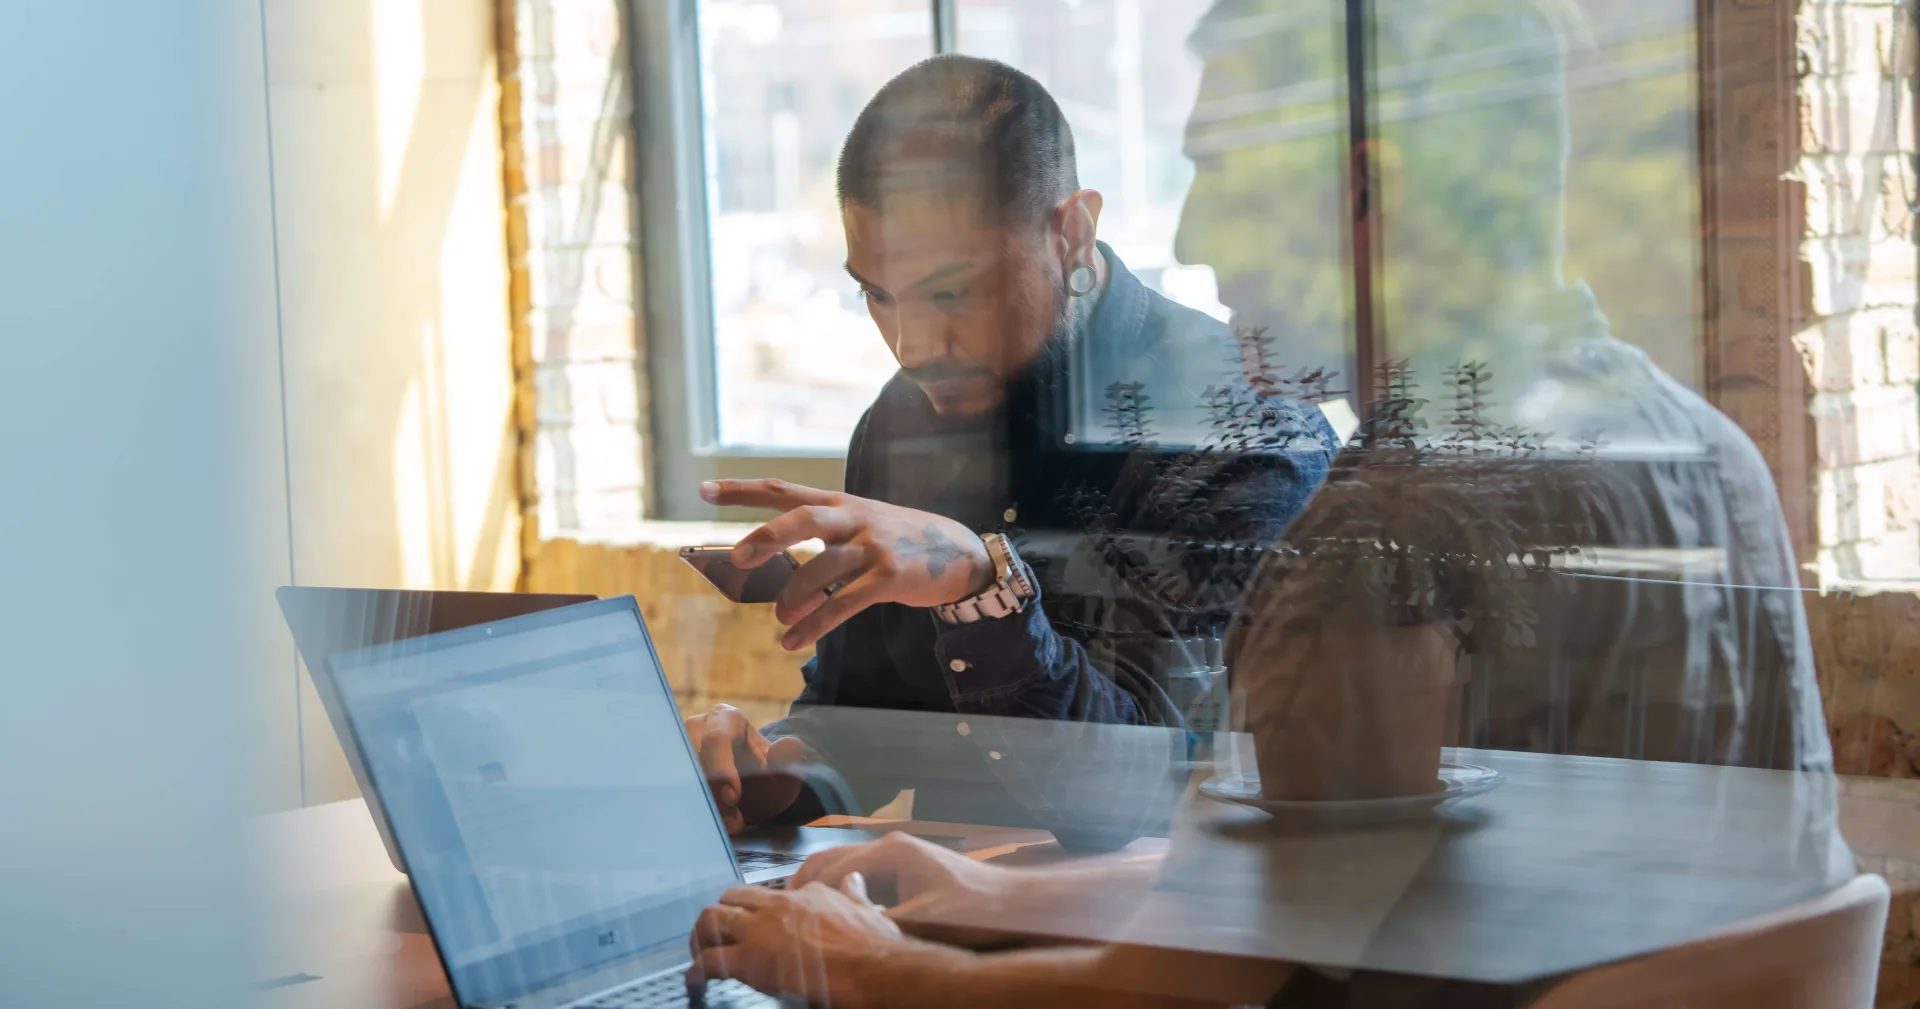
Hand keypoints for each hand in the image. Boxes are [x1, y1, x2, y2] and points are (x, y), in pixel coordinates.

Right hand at [683, 704, 807, 833]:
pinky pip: (674, 792)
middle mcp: (696, 729)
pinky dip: (695, 811)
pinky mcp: (673, 773)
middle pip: (693, 759)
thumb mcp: (783, 770)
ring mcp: (680, 750)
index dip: (721, 767)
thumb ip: (787, 760)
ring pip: (681, 778)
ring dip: (704, 805)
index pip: (716, 738)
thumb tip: (790, 745)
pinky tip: (715, 827)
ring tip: (730, 825)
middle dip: (712, 794)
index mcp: (726, 719)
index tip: (733, 796)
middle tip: (734, 819)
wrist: (756, 794)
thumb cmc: (767, 776)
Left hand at [686, 874, 963, 1008]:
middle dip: (720, 916)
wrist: (871, 968)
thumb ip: (855, 895)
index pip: (769, 894)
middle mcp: (777, 906)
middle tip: (717, 936)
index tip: (757, 924)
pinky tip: (696, 982)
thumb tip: (854, 880)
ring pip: (711, 921)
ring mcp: (760, 931)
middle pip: (730, 899)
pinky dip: (696, 972)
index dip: (758, 911)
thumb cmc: (874, 946)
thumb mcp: (867, 911)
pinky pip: (709, 962)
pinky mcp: (748, 961)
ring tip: (699, 954)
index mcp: (806, 895)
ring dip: (701, 938)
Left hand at [699, 479, 994, 649]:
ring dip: (796, 596)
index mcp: (839, 503)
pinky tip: (795, 641)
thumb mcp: (861, 524)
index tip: (702, 489)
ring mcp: (873, 546)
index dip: (742, 490)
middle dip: (769, 536)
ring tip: (780, 620)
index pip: (783, 490)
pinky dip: (817, 624)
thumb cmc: (899, 541)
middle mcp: (853, 518)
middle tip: (740, 557)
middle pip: (804, 517)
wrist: (961, 552)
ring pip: (824, 567)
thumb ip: (821, 537)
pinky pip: (846, 602)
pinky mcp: (890, 577)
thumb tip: (774, 566)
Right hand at [789, 833, 1026, 948]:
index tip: (779, 914)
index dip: (801, 894)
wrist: (1017, 907)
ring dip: (824, 888)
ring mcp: (901, 857)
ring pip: (847, 868)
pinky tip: (841, 916)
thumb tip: (841, 935)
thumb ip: (877, 925)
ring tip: (801, 915)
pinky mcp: (910, 872)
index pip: (829, 870)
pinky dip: (845, 892)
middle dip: (804, 885)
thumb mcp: (921, 924)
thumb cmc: (975, 912)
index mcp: (889, 853)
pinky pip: (865, 878)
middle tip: (778, 912)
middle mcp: (891, 847)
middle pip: (831, 860)